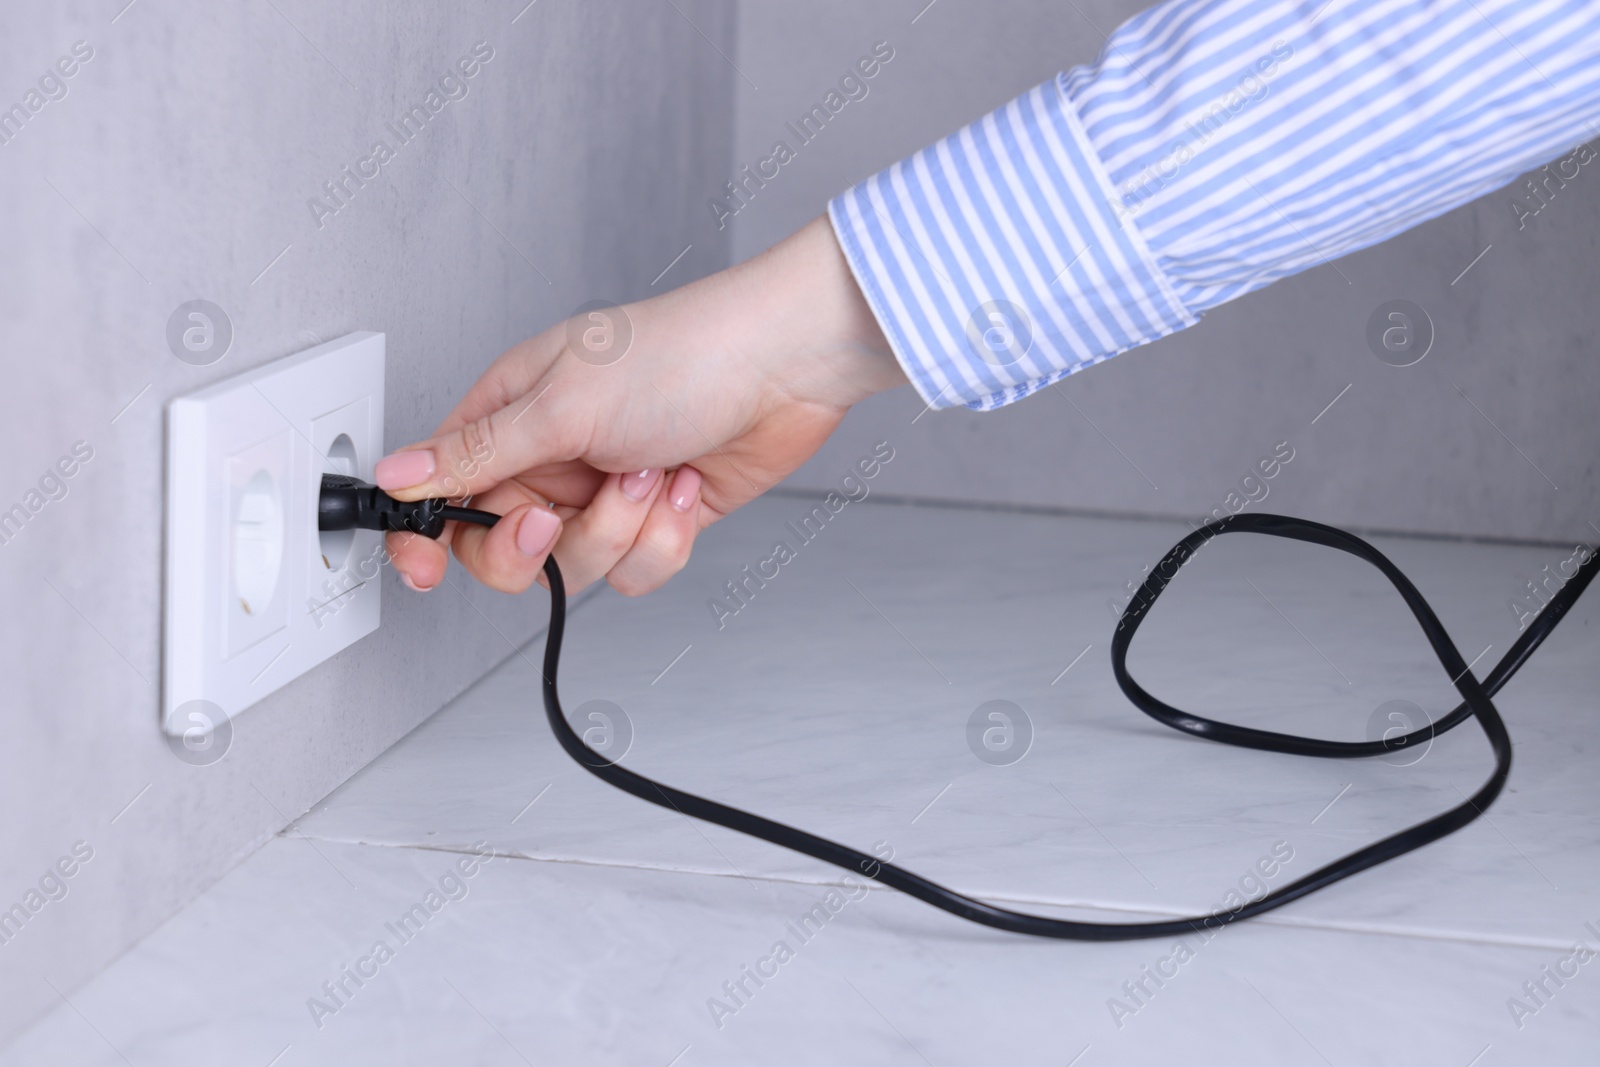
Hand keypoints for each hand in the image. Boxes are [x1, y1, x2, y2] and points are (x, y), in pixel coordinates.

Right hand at [376, 216, 905, 596]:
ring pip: (575, 566)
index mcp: (512, 413)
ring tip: (649, 475)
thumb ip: (476, 452)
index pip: (441, 487)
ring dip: (618, 531)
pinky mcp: (656, 520)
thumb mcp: (562, 404)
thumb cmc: (683, 353)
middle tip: (563, 515)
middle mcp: (552, 456)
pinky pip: (634, 570)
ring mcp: (605, 492)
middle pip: (503, 546)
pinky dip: (662, 539)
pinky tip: (682, 487)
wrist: (787, 366)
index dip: (423, 534)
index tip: (423, 569)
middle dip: (541, 544)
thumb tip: (398, 475)